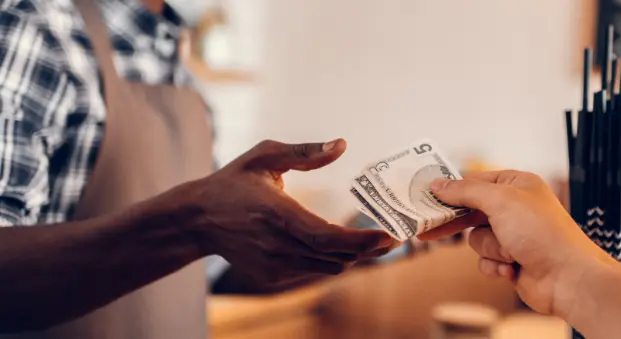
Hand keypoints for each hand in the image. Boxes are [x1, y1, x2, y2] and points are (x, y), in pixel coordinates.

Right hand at [172, 139, 395, 288]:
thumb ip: (305, 152)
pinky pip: (312, 271)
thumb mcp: (264, 155)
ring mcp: (273, 264)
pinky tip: (339, 246)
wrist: (197, 219)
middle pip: (335, 256)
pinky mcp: (271, 276)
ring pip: (328, 267)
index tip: (387, 235)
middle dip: (368, 249)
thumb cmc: (234, 182)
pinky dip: (330, 260)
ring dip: (351, 256)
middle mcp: (277, 244)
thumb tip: (341, 144)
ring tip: (372, 241)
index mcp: (277, 213)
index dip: (360, 240)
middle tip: (393, 238)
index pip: (326, 236)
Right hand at [418, 171, 612, 316]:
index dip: (450, 189)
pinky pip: (485, 259)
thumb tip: (439, 184)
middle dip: (457, 224)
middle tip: (426, 230)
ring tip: (510, 252)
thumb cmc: (542, 233)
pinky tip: (512, 268)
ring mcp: (514, 234)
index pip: (475, 181)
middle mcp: (515, 207)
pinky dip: (496, 265)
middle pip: (471, 212)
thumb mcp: (500, 201)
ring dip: (490, 248)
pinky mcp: (512, 259)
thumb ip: (466, 191)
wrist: (567, 277)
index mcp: (517, 185)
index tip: (425, 196)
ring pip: (477, 239)